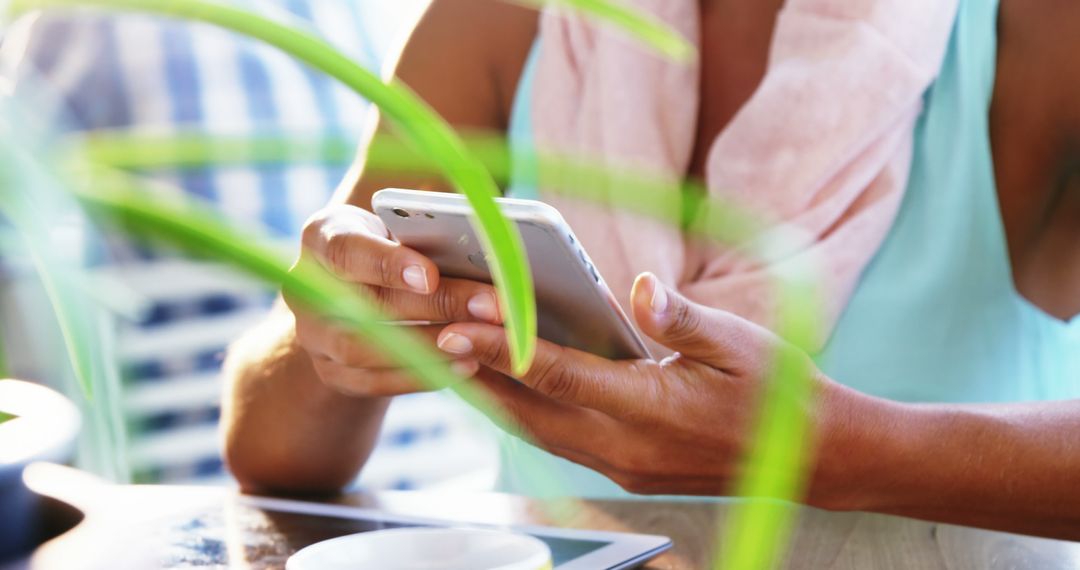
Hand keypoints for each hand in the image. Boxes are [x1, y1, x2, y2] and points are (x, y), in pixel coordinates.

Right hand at [284, 203, 497, 396]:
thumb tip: (487, 243)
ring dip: (429, 347)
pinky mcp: (330, 372)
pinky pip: (373, 382)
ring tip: (482, 340)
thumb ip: (428, 232)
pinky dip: (422, 376)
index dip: (387, 265)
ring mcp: (313, 335)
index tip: (430, 275)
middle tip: (491, 307)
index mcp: (322, 237)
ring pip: (365, 349)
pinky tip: (466, 365)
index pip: (347, 250)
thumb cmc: (394, 244)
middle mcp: (305, 287)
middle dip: (434, 307)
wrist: (358, 289)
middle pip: (364, 305)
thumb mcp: (401, 226)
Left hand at [436, 272, 839, 496]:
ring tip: (455, 361)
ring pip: (539, 432)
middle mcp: (627, 447)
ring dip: (495, 398)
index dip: (507, 347)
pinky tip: (510, 389)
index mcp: (652, 409)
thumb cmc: (779, 392)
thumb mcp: (740, 344)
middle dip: (479, 374)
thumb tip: (637, 288)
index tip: (462, 321)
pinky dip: (526, 413)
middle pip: (532, 411)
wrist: (815, 458)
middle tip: (435, 336)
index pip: (561, 375)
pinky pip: (559, 442)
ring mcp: (624, 466)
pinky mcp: (628, 470)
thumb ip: (683, 319)